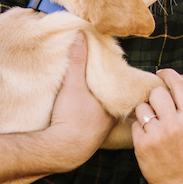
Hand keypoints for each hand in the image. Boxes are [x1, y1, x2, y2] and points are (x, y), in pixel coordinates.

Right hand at [0, 34, 114, 183]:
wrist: (59, 150)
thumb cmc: (72, 117)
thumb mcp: (74, 83)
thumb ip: (77, 59)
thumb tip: (81, 33)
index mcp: (115, 107)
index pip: (123, 88)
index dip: (119, 77)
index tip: (113, 66)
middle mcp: (111, 121)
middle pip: (114, 100)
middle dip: (109, 89)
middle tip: (102, 75)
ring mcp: (100, 132)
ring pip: (104, 113)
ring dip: (98, 104)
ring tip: (90, 90)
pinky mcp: (87, 140)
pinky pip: (92, 123)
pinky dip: (89, 115)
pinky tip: (80, 111)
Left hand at [132, 71, 182, 183]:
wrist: (179, 182)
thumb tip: (173, 84)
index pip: (178, 85)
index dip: (168, 74)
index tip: (161, 74)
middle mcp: (174, 124)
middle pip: (157, 92)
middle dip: (154, 96)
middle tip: (156, 105)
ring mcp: (157, 134)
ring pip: (142, 107)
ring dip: (144, 112)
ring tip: (150, 123)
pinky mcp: (142, 144)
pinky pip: (135, 124)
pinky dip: (139, 128)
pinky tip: (146, 136)